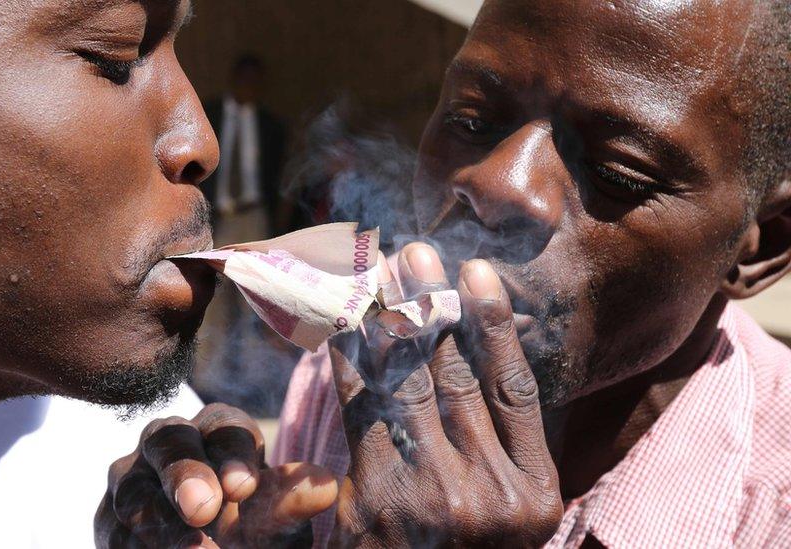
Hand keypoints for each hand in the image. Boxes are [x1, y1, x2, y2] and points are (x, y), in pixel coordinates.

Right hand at [95, 403, 337, 547]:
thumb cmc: (253, 528)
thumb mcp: (275, 519)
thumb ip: (291, 503)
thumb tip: (327, 485)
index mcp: (217, 429)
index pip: (223, 427)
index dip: (231, 454)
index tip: (245, 487)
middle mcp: (167, 440)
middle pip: (168, 443)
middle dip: (184, 475)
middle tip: (204, 509)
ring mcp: (130, 478)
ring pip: (135, 492)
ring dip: (161, 525)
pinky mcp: (107, 521)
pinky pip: (115, 533)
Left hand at [329, 244, 562, 546]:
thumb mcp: (506, 521)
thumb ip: (500, 453)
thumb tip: (481, 361)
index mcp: (538, 496)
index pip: (516, 389)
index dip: (496, 326)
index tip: (478, 274)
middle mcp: (494, 494)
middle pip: (459, 376)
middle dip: (433, 307)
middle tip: (417, 253)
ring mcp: (437, 498)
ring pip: (411, 384)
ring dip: (391, 320)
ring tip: (381, 272)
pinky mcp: (379, 499)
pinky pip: (364, 410)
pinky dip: (351, 361)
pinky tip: (343, 323)